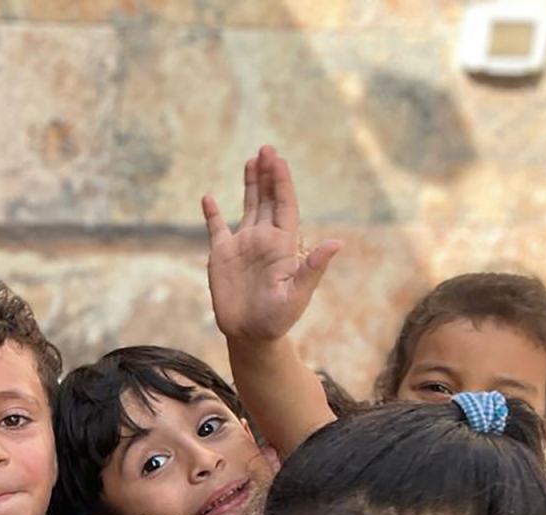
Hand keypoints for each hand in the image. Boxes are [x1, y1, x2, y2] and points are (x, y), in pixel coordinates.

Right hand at [204, 145, 340, 343]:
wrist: (251, 335)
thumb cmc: (278, 319)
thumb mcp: (297, 295)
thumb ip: (313, 268)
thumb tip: (337, 243)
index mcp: (283, 244)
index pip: (284, 205)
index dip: (281, 181)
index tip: (277, 159)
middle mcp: (264, 240)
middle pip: (267, 199)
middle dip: (268, 174)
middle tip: (266, 148)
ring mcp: (243, 245)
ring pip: (248, 206)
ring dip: (250, 184)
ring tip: (251, 160)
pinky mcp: (222, 256)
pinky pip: (216, 228)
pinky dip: (211, 213)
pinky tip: (208, 196)